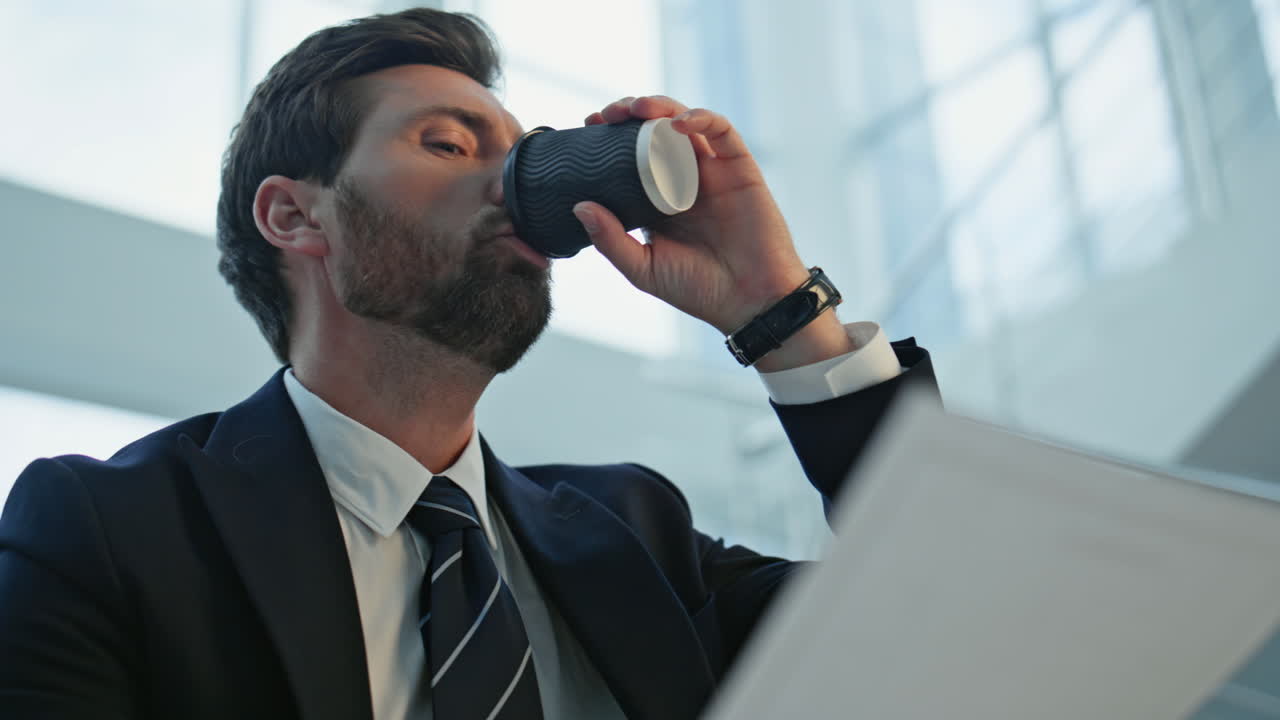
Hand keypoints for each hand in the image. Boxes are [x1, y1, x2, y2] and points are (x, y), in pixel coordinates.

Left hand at [577, 96, 854, 370]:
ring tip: (635, 109)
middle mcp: (683, 179)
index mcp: (657, 199)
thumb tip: (579, 206)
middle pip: (654, 131)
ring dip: (659, 107)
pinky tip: (677, 122)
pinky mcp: (740, 168)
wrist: (751, 303)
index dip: (608, 137)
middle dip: (628, 114)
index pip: (629, 156)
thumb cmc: (698, 290)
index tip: (587, 130)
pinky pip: (721, 132)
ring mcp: (712, 171)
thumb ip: (611, 240)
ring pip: (684, 122)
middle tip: (606, 116)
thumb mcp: (643, 269)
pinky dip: (700, 118)